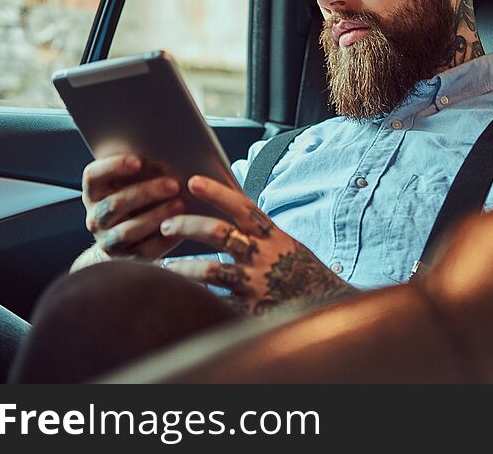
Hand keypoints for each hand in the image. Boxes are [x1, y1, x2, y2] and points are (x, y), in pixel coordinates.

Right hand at [81, 154, 186, 260]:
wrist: (123, 241)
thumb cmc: (133, 200)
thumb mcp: (131, 182)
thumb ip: (142, 171)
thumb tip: (167, 162)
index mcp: (94, 193)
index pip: (93, 177)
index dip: (113, 167)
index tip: (139, 161)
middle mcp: (96, 217)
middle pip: (115, 204)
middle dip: (146, 192)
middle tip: (173, 184)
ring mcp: (108, 240)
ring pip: (127, 231)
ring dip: (155, 216)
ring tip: (179, 205)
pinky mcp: (126, 259)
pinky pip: (144, 251)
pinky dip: (163, 240)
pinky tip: (179, 228)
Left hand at [162, 175, 357, 314]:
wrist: (328, 307)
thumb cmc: (301, 272)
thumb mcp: (285, 244)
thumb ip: (258, 231)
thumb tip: (226, 208)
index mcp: (273, 235)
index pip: (242, 206)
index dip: (216, 192)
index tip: (192, 181)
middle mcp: (263, 256)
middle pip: (218, 232)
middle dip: (187, 225)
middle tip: (166, 224)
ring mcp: (256, 284)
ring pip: (210, 270)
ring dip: (182, 268)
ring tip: (165, 268)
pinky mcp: (251, 311)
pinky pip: (215, 303)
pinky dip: (195, 300)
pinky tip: (180, 298)